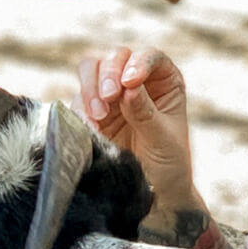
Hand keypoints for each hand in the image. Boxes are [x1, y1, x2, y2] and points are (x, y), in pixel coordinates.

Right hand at [76, 47, 194, 204]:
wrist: (154, 193)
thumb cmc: (169, 163)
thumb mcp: (164, 139)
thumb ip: (146, 113)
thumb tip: (128, 88)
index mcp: (164, 80)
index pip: (149, 56)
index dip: (138, 62)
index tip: (129, 82)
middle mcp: (137, 80)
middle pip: (115, 57)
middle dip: (108, 73)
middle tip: (108, 98)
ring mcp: (113, 94)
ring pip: (91, 70)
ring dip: (90, 87)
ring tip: (98, 115)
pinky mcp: (92, 112)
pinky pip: (78, 100)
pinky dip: (80, 109)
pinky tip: (90, 126)